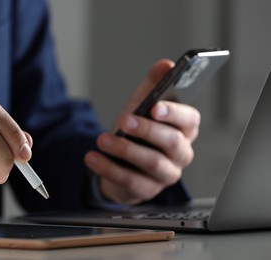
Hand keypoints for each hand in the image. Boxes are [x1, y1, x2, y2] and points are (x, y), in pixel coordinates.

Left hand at [84, 60, 200, 204]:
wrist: (123, 164)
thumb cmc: (137, 133)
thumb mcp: (142, 107)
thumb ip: (153, 86)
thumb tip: (165, 64)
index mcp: (183, 130)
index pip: (190, 120)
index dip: (174, 113)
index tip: (156, 107)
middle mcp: (180, 154)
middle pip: (172, 142)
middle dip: (147, 130)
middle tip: (125, 120)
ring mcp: (166, 174)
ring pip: (153, 163)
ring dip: (125, 150)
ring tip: (103, 140)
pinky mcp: (146, 190)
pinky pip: (130, 180)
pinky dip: (109, 168)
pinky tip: (93, 157)